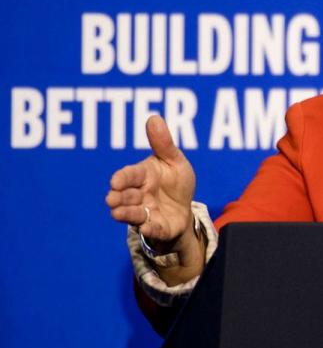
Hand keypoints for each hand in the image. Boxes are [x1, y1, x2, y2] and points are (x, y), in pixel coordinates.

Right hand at [106, 115, 195, 250]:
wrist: (185, 208)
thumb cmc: (175, 181)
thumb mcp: (174, 161)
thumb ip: (163, 144)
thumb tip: (154, 117)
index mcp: (143, 175)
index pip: (129, 175)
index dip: (122, 178)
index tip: (115, 181)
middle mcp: (140, 195)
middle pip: (127, 196)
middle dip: (119, 197)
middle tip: (112, 199)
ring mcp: (147, 212)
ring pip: (133, 213)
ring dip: (126, 213)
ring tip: (117, 213)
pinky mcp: (158, 227)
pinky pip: (154, 229)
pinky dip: (151, 229)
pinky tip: (148, 227)